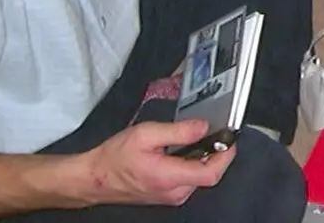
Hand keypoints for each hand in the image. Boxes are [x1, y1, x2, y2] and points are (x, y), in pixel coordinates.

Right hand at [78, 120, 235, 206]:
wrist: (94, 178)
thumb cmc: (115, 157)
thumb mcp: (147, 134)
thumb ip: (178, 131)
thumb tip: (204, 127)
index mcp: (170, 178)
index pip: (212, 174)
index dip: (226, 155)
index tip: (230, 138)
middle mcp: (174, 192)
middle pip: (209, 174)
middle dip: (215, 153)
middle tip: (212, 131)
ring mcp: (170, 197)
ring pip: (199, 177)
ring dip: (203, 158)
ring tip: (193, 139)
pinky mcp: (166, 195)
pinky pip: (188, 180)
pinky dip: (192, 164)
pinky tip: (182, 151)